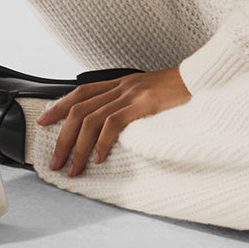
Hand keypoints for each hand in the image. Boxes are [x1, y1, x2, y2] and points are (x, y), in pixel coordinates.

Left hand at [36, 66, 191, 176]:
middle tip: (55, 161)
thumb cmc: (180, 91)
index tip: (43, 121)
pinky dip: (102, 142)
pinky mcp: (144, 104)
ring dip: (78, 147)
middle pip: (79, 109)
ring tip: (73, 168)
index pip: (80, 93)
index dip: (59, 106)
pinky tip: (99, 158)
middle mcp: (122, 86)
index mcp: (121, 83)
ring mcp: (132, 94)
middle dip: (63, 137)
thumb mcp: (150, 93)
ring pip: (92, 119)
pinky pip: (114, 123)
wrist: (205, 79)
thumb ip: (130, 104)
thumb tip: (114, 126)